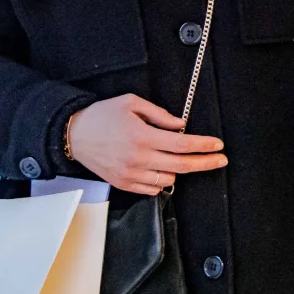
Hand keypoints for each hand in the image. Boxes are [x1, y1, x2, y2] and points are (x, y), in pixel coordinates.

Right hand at [64, 94, 225, 195]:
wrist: (74, 135)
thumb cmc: (102, 116)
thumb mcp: (131, 103)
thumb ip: (159, 114)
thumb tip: (180, 124)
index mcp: (142, 136)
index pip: (182, 144)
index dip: (203, 145)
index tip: (217, 145)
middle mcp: (138, 158)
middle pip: (181, 166)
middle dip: (205, 163)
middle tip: (220, 160)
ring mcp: (130, 174)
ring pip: (168, 180)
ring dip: (180, 171)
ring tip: (182, 159)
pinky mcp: (123, 184)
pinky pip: (152, 189)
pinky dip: (162, 181)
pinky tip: (163, 169)